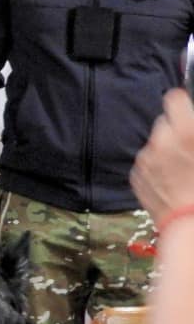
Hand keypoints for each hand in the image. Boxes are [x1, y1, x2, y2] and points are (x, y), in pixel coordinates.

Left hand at [132, 88, 193, 222]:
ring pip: (154, 144)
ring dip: (165, 150)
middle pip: (163, 122)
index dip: (181, 103)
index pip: (174, 98)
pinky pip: (146, 163)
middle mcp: (161, 142)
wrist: (190, 225)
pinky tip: (171, 182)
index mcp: (186, 133)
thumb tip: (190, 125)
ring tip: (181, 170)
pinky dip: (156, 167)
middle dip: (175, 130)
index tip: (185, 108)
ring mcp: (145, 159)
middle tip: (188, 148)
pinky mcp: (136, 175)